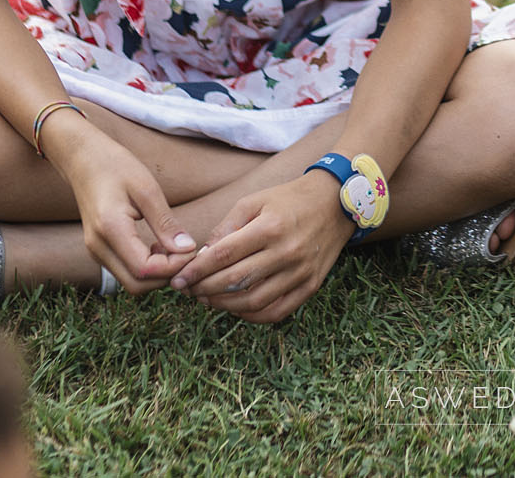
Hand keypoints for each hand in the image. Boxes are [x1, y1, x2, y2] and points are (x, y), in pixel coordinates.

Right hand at [53, 126, 197, 292]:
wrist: (84, 159)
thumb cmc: (116, 167)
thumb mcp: (147, 189)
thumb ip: (166, 223)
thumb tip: (187, 249)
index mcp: (110, 230)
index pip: (144, 270)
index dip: (172, 267)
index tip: (191, 248)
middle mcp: (98, 247)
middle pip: (137, 285)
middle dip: (166, 275)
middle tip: (186, 252)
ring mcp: (96, 251)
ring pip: (131, 282)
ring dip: (157, 273)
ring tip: (175, 247)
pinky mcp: (99, 250)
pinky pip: (125, 271)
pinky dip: (147, 268)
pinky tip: (160, 246)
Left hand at [170, 170, 354, 322]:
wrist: (335, 203)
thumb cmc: (289, 199)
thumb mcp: (254, 201)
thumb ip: (226, 228)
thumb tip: (202, 257)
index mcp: (270, 227)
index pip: (224, 256)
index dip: (197, 271)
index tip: (179, 279)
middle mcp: (287, 252)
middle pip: (236, 281)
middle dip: (205, 289)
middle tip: (188, 291)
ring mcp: (301, 272)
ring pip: (253, 301)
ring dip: (224, 305)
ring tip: (207, 299)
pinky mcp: (311, 286)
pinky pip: (276, 311)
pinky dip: (251, 315)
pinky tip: (237, 307)